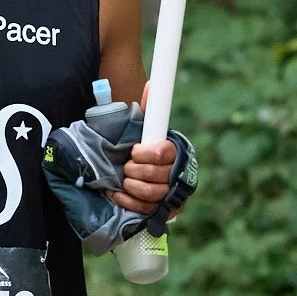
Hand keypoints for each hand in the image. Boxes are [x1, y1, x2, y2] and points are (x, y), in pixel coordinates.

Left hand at [111, 80, 178, 217]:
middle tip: (126, 167)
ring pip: (153, 193)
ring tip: (124, 181)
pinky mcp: (164, 210)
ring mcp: (172, 193)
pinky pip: (147, 210)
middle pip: (157, 175)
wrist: (147, 176)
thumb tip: (151, 85)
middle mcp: (177, 173)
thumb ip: (148, 110)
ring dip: (132, 187)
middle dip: (135, 171)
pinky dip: (128, 202)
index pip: (163, 153)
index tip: (134, 151)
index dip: (146, 154)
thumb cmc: (145, 151)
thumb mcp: (145, 129)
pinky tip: (118, 194)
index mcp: (174, 151)